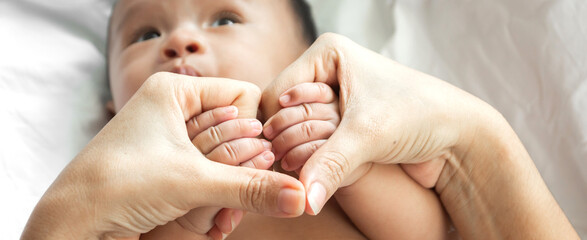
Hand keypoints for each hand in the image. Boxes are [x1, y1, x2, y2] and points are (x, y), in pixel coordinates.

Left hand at [22, 72, 305, 239]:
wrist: (72, 225)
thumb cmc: (118, 185)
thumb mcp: (193, 182)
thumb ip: (251, 188)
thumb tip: (299, 195)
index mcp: (175, 91)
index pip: (242, 96)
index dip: (256, 128)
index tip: (263, 159)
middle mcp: (173, 110)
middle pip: (236, 129)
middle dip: (245, 167)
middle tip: (249, 193)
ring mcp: (169, 139)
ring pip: (224, 156)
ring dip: (232, 187)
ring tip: (225, 214)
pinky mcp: (167, 167)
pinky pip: (208, 174)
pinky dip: (216, 196)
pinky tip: (215, 219)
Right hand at [262, 33, 577, 238]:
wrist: (458, 137)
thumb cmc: (421, 116)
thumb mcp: (368, 135)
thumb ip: (329, 165)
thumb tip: (302, 201)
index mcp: (327, 54)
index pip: (276, 93)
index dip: (271, 128)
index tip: (273, 158)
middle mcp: (326, 73)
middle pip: (281, 113)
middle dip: (285, 141)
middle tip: (289, 165)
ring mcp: (333, 99)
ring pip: (292, 130)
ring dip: (298, 152)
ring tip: (305, 168)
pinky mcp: (341, 123)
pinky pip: (310, 142)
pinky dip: (310, 159)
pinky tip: (317, 172)